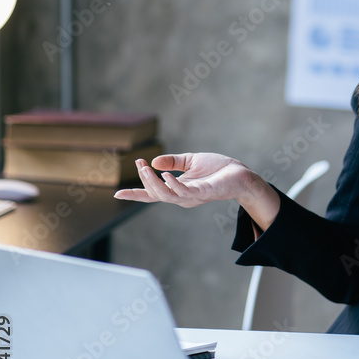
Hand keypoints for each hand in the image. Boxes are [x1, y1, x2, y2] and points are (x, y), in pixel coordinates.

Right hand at [114, 153, 279, 228]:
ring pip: (165, 195)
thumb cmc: (219, 169)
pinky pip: (183, 191)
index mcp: (178, 190)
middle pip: (155, 194)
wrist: (241, 174)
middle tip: (139, 162)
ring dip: (152, 181)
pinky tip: (164, 174)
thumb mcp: (191, 161)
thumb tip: (153, 162)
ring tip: (145, 167)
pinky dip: (171, 183)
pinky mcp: (203, 192)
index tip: (117, 195)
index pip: (152, 195)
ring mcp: (192, 196)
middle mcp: (183, 197)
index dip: (135, 195)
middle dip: (143, 180)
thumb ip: (173, 162)